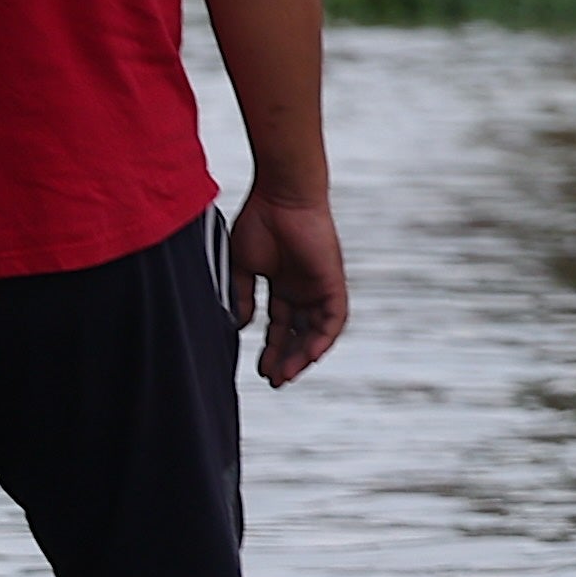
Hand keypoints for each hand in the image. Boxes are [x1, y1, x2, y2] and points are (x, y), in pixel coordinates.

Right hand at [229, 193, 348, 387]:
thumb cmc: (260, 221)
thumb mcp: (243, 266)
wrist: (281, 196)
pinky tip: (310, 356)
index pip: (282, 326)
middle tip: (274, 380)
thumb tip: (240, 326)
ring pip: (318, 331)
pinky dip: (324, 338)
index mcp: (283, 285)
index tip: (261, 370)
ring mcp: (320, 286)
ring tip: (287, 375)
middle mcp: (304, 289)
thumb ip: (243, 296)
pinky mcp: (333, 282)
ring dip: (304, 355)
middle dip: (287, 358)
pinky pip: (335, 318)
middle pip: (300, 333)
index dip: (272, 349)